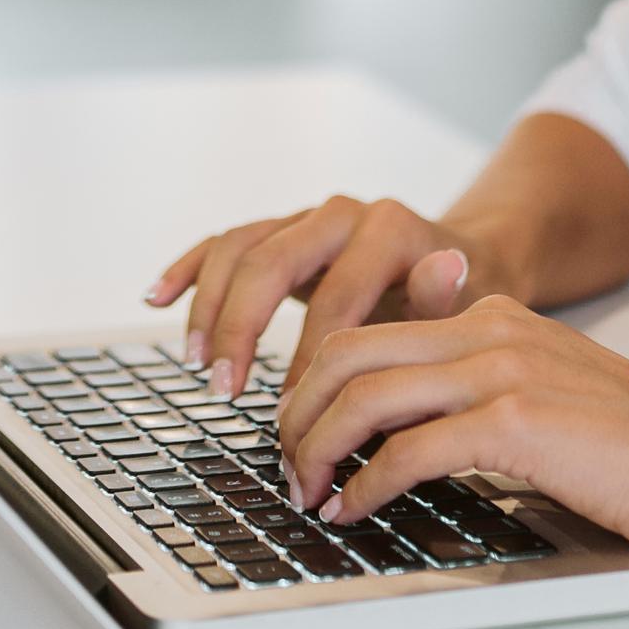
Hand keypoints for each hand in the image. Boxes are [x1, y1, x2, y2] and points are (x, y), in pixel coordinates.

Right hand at [142, 195, 500, 397]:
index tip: (293, 414)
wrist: (465, 255)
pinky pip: (225, 241)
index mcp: (387, 230)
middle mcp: (342, 214)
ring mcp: (307, 218)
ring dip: (210, 307)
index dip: (307, 362)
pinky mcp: (282, 228)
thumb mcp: (470, 304)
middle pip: (269, 262)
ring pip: (238, 249)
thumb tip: (447, 268)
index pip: (333, 301)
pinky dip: (189, 268)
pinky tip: (158, 297)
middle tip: (225, 388)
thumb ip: (448, 296)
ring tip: (199, 363)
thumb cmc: (468, 294)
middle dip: (240, 329)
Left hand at [275, 294, 628, 562]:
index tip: (298, 432)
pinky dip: (365, 483)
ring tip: (305, 493)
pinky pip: (408, 449)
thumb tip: (408, 435)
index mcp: (493, 318)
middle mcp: (490, 331)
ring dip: (316, 450)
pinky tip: (354, 510)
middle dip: (296, 412)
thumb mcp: (549, 394)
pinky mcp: (518, 422)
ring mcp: (504, 371)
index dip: (313, 384)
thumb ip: (482, 393)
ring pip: (365, 396)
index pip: (369, 333)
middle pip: (346, 354)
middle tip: (284, 466)